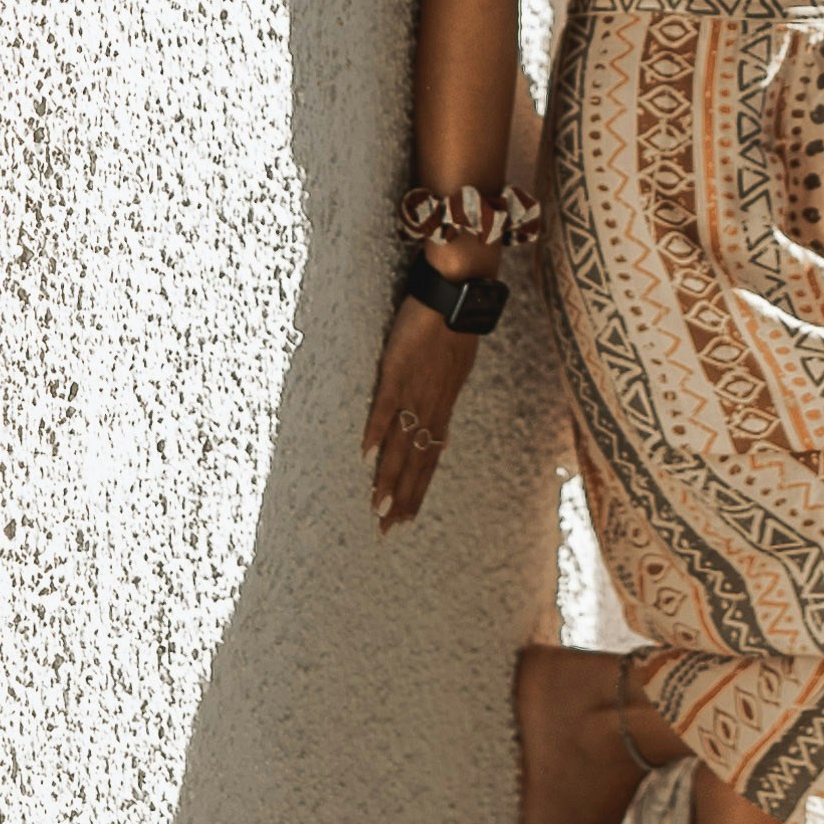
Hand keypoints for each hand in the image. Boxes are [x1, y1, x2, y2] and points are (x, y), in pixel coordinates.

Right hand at [363, 292, 477, 531]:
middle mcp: (431, 406)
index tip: (407, 517)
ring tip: (377, 508)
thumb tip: (439, 418)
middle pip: (416, 462)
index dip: (418, 489)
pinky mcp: (398, 370)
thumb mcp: (456, 368)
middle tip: (388, 530)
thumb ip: (443, 395)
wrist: (459, 294)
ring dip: (389, 478)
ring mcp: (414, 390)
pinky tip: (365, 456)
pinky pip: (385, 407)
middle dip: (402, 498)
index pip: (430, 458)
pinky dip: (376, 431)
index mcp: (443, 406)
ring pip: (402, 444)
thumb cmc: (456, 325)